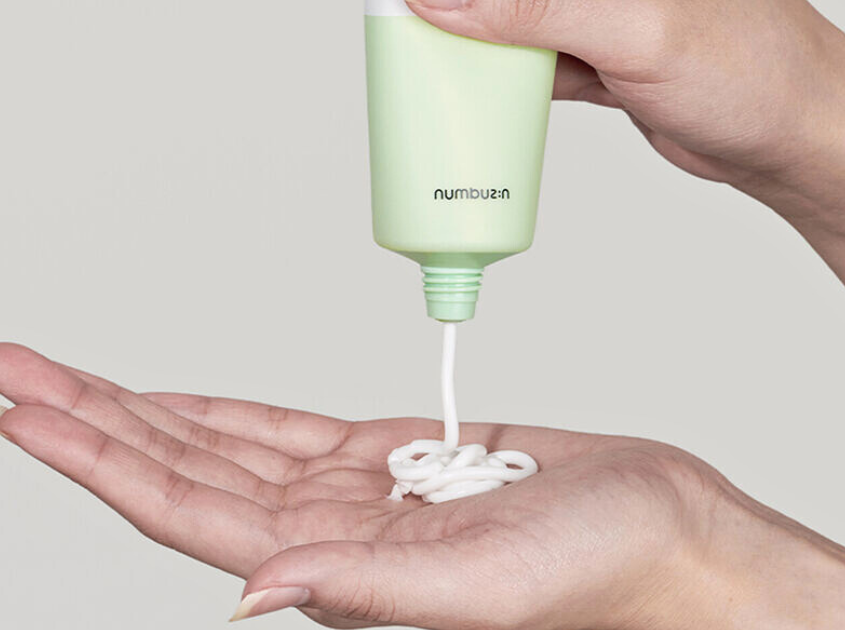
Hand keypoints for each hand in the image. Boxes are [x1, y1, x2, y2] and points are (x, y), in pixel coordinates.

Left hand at [2, 343, 844, 628]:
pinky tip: (186, 403)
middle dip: (90, 417)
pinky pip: (289, 430)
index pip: (181, 505)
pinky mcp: (396, 459)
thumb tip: (256, 588)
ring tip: (71, 378)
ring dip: (145, 408)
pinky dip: (229, 410)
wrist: (666, 530)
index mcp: (336, 568)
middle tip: (15, 370)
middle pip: (179, 468)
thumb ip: (368, 585)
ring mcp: (358, 494)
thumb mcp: (485, 583)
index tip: (25, 403)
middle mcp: (329, 533)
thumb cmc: (601, 569)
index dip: (95, 452)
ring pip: (223, 444)